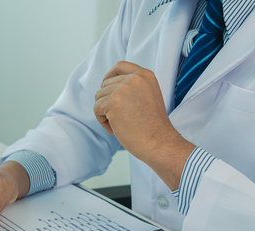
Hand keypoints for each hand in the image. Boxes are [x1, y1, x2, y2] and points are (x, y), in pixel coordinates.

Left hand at [94, 61, 194, 189]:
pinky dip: (102, 120)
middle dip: (108, 102)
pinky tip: (114, 129)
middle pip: (106, 84)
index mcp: (145, 75)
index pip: (120, 66)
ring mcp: (123, 89)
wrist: (158, 141)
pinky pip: (96, 108)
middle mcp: (134, 78)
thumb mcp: (148, 97)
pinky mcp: (113, 102)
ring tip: (118, 124)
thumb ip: (133, 88)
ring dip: (104, 112)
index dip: (109, 75)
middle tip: (119, 118)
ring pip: (99, 97)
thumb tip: (107, 86)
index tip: (104, 84)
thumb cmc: (153, 126)